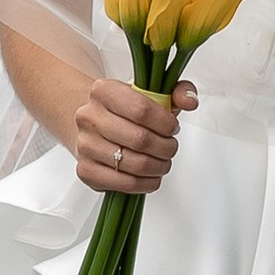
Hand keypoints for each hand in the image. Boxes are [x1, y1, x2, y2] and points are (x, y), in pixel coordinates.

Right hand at [73, 71, 196, 197]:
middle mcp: (89, 117)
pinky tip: (151, 175)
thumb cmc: (125, 111)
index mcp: (103, 91)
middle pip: (140, 139)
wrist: (94, 124)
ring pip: (135, 164)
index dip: (165, 123)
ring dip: (159, 166)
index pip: (141, 110)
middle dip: (166, 147)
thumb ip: (177, 91)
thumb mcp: (152, 93)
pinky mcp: (86, 170)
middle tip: (170, 147)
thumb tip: (189, 101)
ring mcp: (85, 145)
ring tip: (162, 161)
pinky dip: (146, 183)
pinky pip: (124, 183)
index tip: (172, 127)